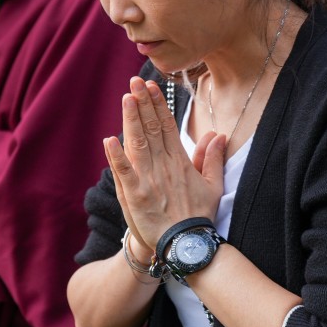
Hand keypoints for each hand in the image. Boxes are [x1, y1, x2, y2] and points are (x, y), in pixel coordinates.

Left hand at [104, 77, 225, 252]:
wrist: (188, 245)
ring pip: (139, 143)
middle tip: (134, 81)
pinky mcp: (136, 195)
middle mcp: (164, 166)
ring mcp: (149, 180)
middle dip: (143, 103)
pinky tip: (108, 139)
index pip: (167, 126)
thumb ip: (213, 158)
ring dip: (132, 119)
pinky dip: (116, 156)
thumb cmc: (198, 216)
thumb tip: (218, 135)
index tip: (150, 86)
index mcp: (180, 161)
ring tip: (126, 97)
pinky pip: (124, 172)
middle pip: (152, 129)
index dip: (158, 105)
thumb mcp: (213, 185)